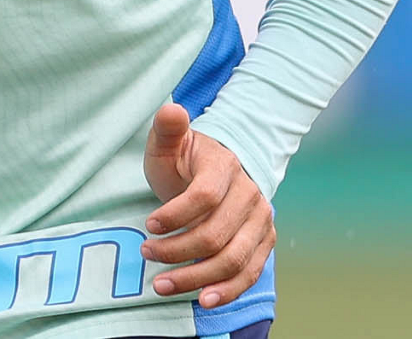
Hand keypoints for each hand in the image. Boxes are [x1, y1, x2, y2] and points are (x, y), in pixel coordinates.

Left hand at [141, 103, 274, 308]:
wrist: (213, 171)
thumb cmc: (183, 159)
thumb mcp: (167, 142)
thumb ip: (166, 128)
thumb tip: (172, 111)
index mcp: (225, 164)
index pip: (204, 196)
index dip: (175, 215)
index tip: (147, 225)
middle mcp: (249, 193)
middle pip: (216, 234)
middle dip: (177, 251)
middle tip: (147, 254)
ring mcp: (261, 220)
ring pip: (232, 259)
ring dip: (196, 277)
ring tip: (162, 283)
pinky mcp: (264, 242)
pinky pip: (249, 273)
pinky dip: (226, 290)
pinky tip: (202, 299)